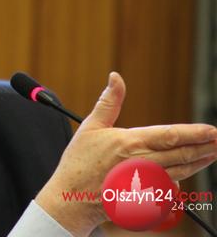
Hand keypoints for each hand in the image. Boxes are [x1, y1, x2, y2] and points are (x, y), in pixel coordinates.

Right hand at [35, 72, 216, 235]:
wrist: (72, 198)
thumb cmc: (79, 162)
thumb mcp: (91, 126)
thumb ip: (109, 101)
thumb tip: (116, 77)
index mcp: (131, 143)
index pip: (171, 135)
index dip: (195, 133)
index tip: (211, 130)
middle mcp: (143, 163)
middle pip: (182, 154)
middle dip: (205, 147)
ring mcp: (145, 183)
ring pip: (181, 172)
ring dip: (199, 163)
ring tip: (211, 154)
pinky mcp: (145, 198)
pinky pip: (168, 188)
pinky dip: (179, 180)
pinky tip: (184, 175)